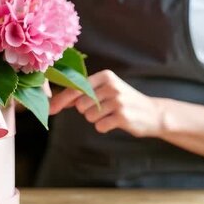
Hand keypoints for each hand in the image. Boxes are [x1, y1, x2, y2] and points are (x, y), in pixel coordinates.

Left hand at [49, 70, 163, 136]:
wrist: (153, 113)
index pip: (76, 88)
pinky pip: (99, 126)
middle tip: (104, 109)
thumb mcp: (106, 91)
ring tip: (112, 114)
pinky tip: (116, 122)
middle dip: (87, 111)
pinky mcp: (123, 116)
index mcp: (105, 76)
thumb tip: (56, 100)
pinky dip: (104, 127)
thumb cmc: (123, 102)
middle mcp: (111, 86)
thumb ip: (83, 93)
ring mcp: (118, 101)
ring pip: (89, 116)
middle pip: (80, 105)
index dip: (61, 100)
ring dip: (97, 119)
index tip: (49, 110)